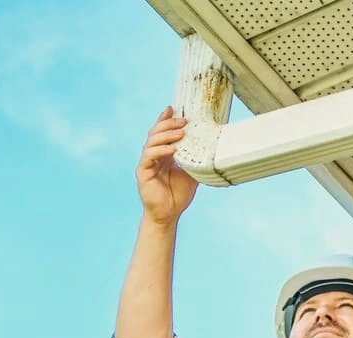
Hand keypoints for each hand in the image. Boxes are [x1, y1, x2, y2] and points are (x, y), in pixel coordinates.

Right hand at [136, 106, 197, 225]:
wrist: (169, 214)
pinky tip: (172, 149)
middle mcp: (153, 156)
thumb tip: (210, 146)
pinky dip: (161, 150)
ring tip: (180, 132)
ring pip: (152, 141)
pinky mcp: (142, 172)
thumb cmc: (179, 195)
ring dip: (166, 134)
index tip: (174, 108)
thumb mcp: (192, 172)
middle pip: (156, 132)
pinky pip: (149, 156)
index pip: (161, 132)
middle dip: (168, 124)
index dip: (165, 119)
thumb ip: (195, 159)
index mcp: (163, 154)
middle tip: (183, 121)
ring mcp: (146, 163)